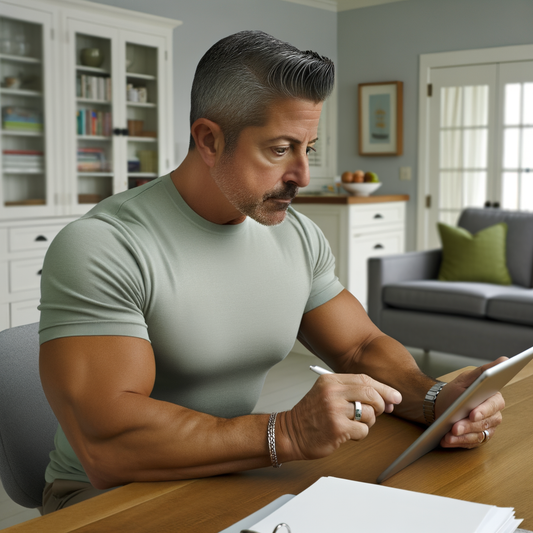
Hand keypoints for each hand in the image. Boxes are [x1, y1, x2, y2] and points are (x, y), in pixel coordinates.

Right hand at [278, 373, 401, 460]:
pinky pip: (364, 430)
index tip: (395, 397)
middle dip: (380, 405)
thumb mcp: (327, 394)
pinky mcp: (337, 428)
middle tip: (378, 412)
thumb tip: (386, 399)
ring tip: (354, 424)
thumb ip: (353, 392)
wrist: (291, 433)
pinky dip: (360, 434)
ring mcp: (334, 410)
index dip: (383, 388)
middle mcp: (332, 392)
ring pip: (369, 414)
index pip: (365, 379)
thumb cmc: (312, 415)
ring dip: (368, 422)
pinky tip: (348, 433)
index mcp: (330, 380)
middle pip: (371, 394)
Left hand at [436, 357, 506, 448]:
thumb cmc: (456, 391)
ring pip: (477, 434)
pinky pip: (469, 443)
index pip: (493, 405)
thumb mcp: (467, 379)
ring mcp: (486, 428)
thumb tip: (504, 360)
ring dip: (462, 436)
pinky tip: (445, 440)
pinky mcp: (477, 439)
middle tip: (455, 426)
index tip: (472, 413)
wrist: (440, 405)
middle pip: (485, 423)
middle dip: (468, 425)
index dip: (483, 410)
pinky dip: (457, 442)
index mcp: (493, 398)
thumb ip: (484, 370)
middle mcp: (493, 415)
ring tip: (448, 434)